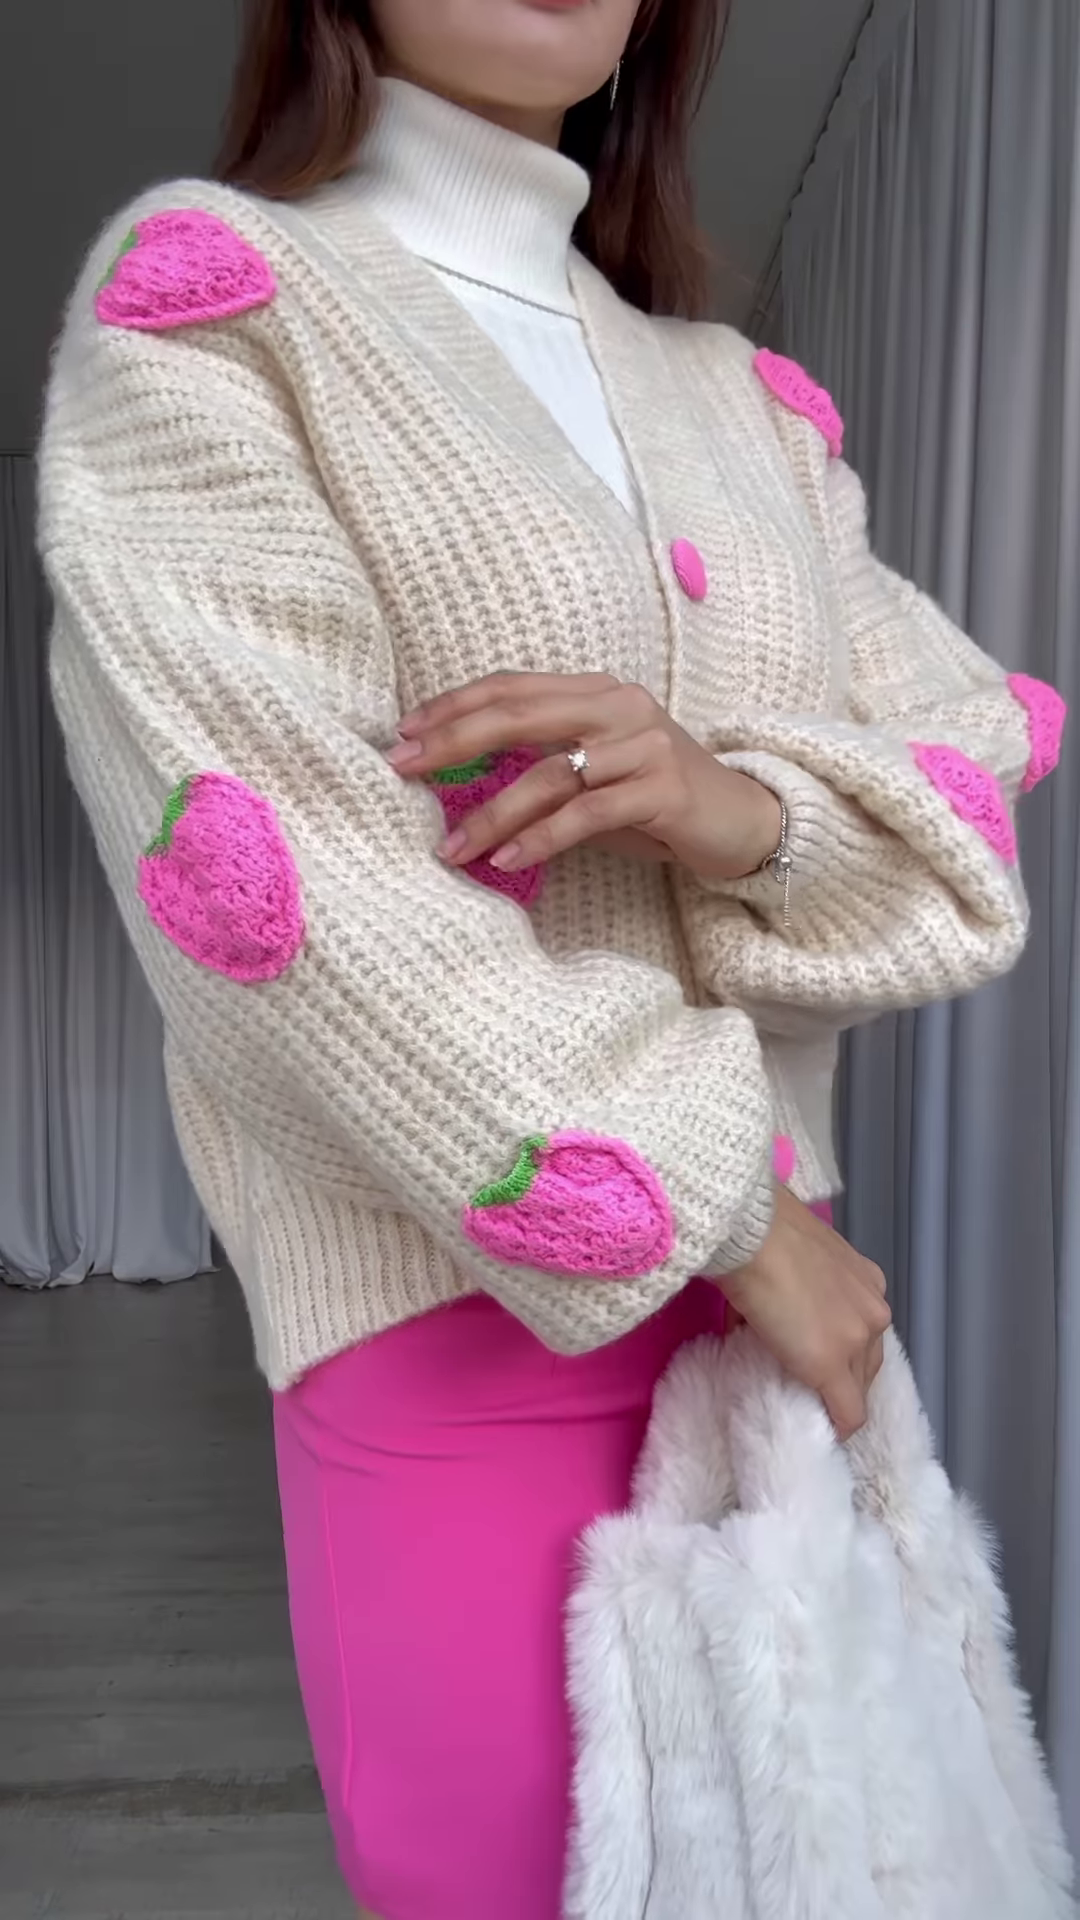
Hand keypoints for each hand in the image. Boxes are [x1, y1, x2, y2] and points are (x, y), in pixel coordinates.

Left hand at [388, 672, 781, 881]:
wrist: (745, 821)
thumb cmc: (657, 801)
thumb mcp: (597, 772)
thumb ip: (542, 763)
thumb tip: (459, 778)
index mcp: (598, 692)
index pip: (513, 687)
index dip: (455, 705)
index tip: (404, 732)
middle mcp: (620, 708)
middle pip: (520, 715)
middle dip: (454, 740)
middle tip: (403, 768)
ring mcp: (644, 746)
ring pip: (549, 773)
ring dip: (492, 813)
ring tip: (451, 847)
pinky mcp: (663, 791)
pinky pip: (586, 815)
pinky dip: (541, 837)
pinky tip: (508, 858)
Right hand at [721, 1186, 891, 1439]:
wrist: (752, 1234)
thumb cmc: (761, 1234)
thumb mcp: (793, 1261)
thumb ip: (797, 1292)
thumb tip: (770, 1321)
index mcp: (867, 1281)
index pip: (865, 1330)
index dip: (843, 1351)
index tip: (816, 1357)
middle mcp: (874, 1311)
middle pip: (869, 1362)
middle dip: (845, 1377)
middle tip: (811, 1384)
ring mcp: (858, 1339)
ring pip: (859, 1388)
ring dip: (837, 1396)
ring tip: (812, 1403)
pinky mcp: (834, 1367)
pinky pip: (847, 1411)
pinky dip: (837, 1425)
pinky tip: (824, 1430)